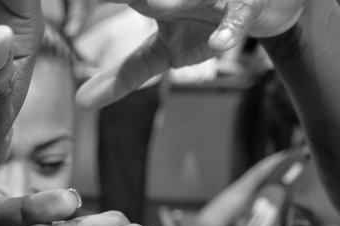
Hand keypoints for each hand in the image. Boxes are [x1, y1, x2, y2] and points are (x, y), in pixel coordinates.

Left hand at [76, 0, 304, 107]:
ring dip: (176, 1)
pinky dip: (230, 28)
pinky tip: (219, 43)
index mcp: (151, 0)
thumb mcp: (163, 53)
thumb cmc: (206, 25)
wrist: (266, 8)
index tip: (72, 3)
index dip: (98, 1)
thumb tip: (80, 101)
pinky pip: (239, 14)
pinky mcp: (247, 5)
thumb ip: (123, 75)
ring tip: (153, 4)